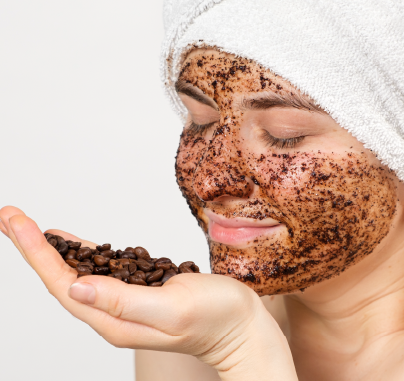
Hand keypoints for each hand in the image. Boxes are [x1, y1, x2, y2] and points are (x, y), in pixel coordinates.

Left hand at [0, 206, 296, 380]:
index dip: (36, 252)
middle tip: (10, 215)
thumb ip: (124, 300)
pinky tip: (74, 243)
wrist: (242, 327)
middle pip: (61, 277)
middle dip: (33, 245)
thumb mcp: (172, 308)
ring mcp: (126, 304)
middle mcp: (113, 314)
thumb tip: (76, 286)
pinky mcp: (140, 292)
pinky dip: (82, 253)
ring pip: (78, 273)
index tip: (17, 222)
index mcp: (115, 320)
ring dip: (51, 248)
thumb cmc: (216, 318)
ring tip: (28, 224)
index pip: (62, 283)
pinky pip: (102, 271)